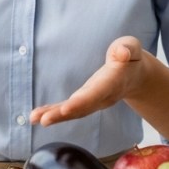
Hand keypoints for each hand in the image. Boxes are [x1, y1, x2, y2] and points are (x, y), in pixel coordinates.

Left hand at [30, 36, 147, 126]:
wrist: (134, 75)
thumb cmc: (129, 56)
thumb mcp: (131, 48)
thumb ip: (128, 49)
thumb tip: (122, 53)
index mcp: (113, 82)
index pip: (97, 93)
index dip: (82, 101)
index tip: (66, 109)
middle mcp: (102, 96)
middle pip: (82, 107)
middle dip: (63, 114)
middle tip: (44, 120)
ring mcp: (93, 101)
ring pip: (73, 112)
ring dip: (54, 116)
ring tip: (34, 118)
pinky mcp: (84, 101)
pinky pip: (68, 109)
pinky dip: (52, 113)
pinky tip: (36, 116)